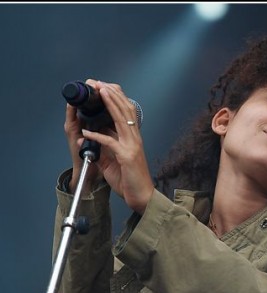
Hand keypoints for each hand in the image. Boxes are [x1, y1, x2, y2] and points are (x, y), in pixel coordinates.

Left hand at [71, 79, 154, 214]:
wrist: (142, 197)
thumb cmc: (130, 180)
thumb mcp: (113, 162)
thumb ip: (103, 148)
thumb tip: (88, 139)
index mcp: (133, 138)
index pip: (127, 112)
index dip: (117, 98)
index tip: (105, 87)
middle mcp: (135, 139)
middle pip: (126, 110)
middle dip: (112, 95)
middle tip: (99, 83)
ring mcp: (132, 146)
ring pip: (122, 119)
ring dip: (110, 104)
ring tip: (100, 92)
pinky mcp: (127, 157)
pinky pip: (110, 142)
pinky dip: (97, 136)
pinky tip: (86, 132)